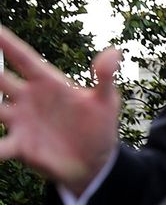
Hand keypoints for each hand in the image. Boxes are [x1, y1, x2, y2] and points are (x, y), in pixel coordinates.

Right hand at [0, 26, 121, 195]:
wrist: (96, 162)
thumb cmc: (99, 127)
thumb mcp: (106, 102)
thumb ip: (104, 77)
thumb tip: (115, 51)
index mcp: (47, 83)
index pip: (23, 57)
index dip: (7, 42)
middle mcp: (27, 99)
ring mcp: (20, 121)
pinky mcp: (20, 145)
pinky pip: (0, 146)